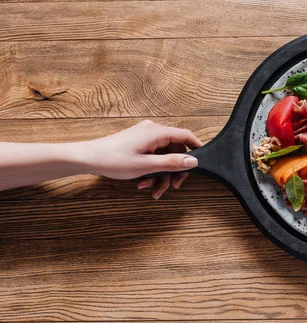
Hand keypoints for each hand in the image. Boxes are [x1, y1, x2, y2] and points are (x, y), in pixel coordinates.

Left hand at [86, 120, 201, 198]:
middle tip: (173, 186)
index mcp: (156, 132)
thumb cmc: (113, 159)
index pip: (186, 136)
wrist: (87, 158)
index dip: (197, 148)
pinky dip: (152, 170)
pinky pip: (153, 157)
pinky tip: (144, 183)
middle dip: (174, 170)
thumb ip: (172, 163)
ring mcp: (145, 137)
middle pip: (175, 149)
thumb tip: (193, 161)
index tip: (202, 163)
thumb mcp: (146, 166)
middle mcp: (152, 131)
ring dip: (161, 174)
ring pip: (164, 156)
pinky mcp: (138, 144)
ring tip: (153, 190)